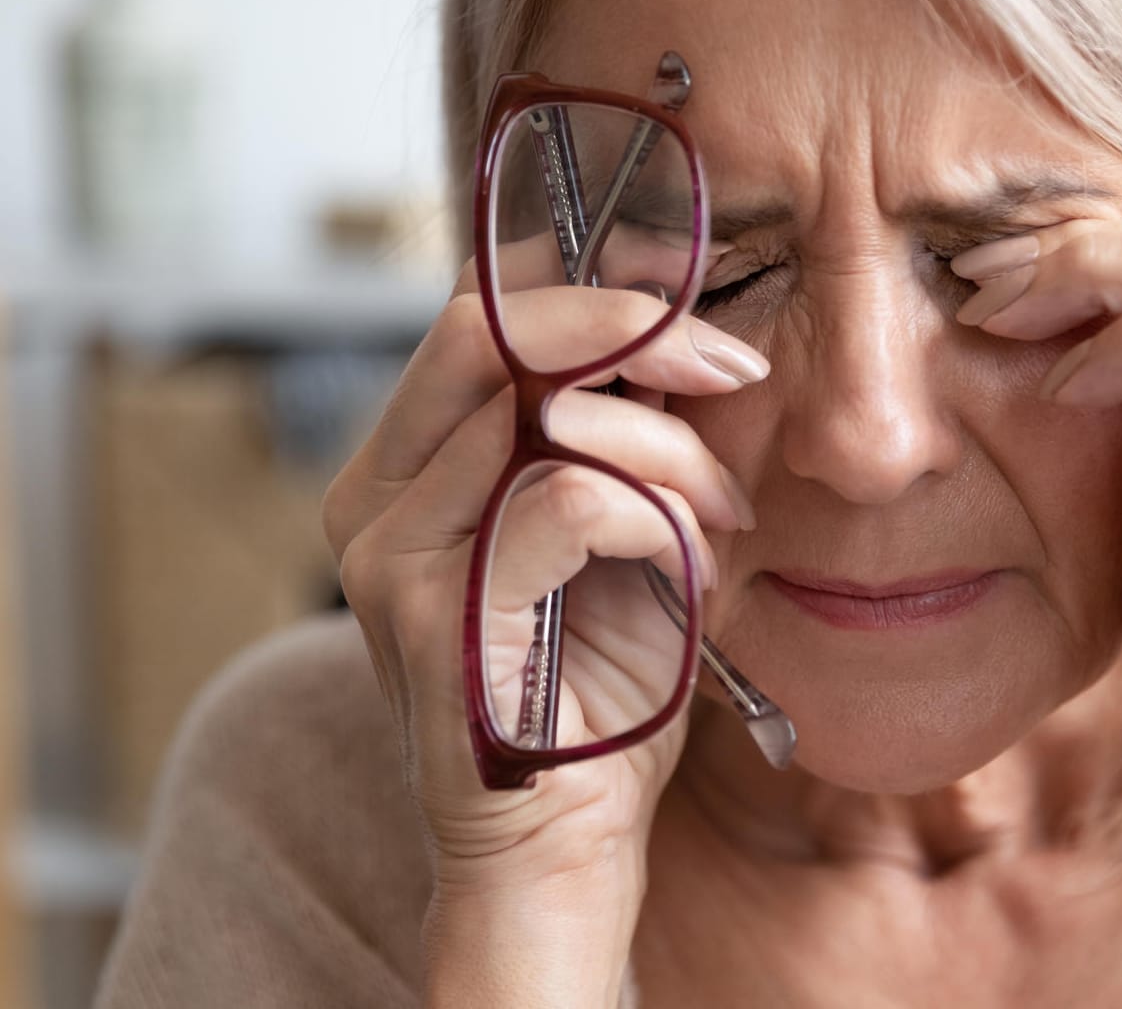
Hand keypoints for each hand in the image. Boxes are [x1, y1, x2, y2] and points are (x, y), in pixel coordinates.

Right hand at [321, 247, 765, 980]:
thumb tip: (677, 330)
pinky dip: (658, 516)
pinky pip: (570, 500)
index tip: (696, 316)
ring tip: (722, 516)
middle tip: (731, 371)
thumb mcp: (619, 532)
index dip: (592, 292)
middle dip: (634, 331)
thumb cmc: (598, 687)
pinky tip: (690, 567)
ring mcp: (390, 554)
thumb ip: (619, 436)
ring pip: (545, 414)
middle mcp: (375, 497)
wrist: (564, 843)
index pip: (480, 318)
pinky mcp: (433, 613)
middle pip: (488, 329)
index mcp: (411, 468)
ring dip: (671, 452)